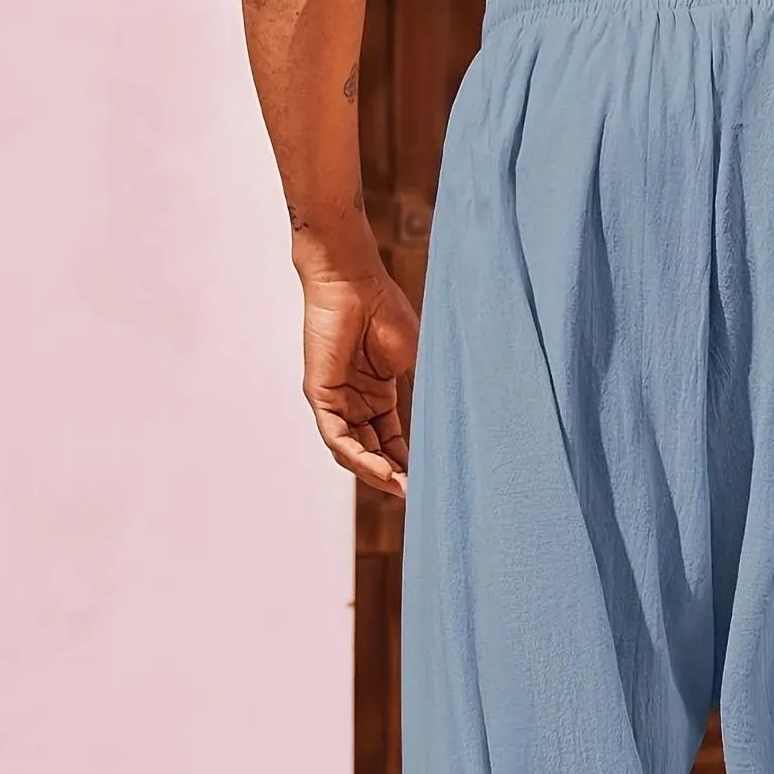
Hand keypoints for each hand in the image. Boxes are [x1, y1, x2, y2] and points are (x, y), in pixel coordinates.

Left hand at [299, 258, 419, 497]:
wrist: (356, 279)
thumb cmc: (385, 310)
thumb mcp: (416, 363)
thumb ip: (426, 396)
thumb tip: (452, 429)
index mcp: (377, 395)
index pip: (392, 440)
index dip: (409, 463)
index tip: (430, 481)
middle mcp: (355, 402)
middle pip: (373, 451)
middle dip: (393, 476)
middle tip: (417, 494)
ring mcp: (337, 399)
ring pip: (353, 451)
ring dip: (376, 473)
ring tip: (401, 488)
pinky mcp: (320, 394)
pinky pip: (337, 437)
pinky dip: (358, 457)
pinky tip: (381, 470)